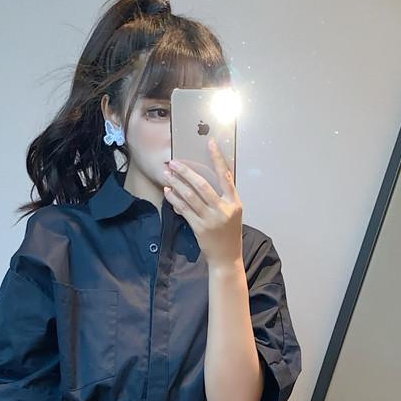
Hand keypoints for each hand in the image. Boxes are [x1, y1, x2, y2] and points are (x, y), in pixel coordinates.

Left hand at [163, 136, 242, 268]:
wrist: (227, 257)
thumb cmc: (228, 232)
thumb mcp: (232, 212)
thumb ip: (222, 196)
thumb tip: (203, 178)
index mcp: (234, 202)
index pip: (226, 176)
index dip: (218, 158)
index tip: (210, 143)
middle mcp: (223, 209)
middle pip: (202, 185)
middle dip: (186, 172)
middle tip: (173, 162)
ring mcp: (211, 219)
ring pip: (190, 196)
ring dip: (176, 183)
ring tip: (166, 174)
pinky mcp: (199, 228)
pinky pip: (184, 209)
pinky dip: (175, 199)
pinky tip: (168, 191)